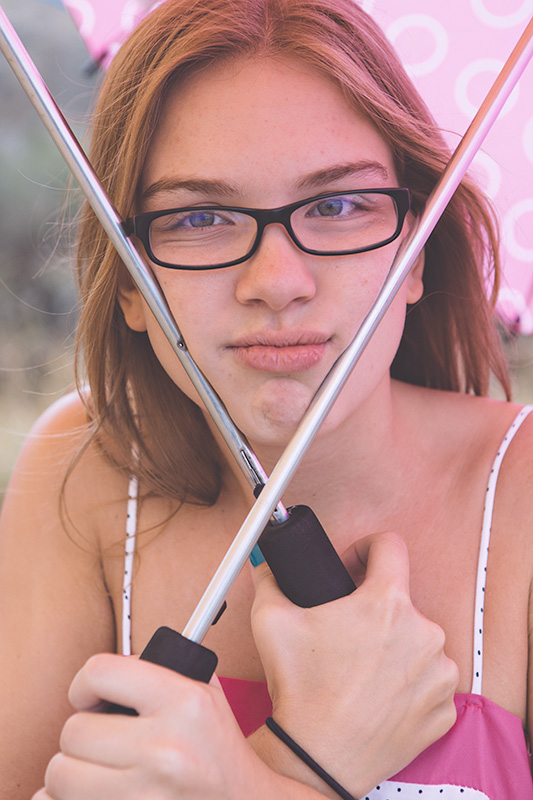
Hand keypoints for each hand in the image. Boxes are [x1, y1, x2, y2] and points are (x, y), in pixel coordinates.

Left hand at [32, 654, 273, 799]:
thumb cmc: (220, 751)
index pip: (101, 673)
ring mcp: (146, 794)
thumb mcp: (207, 694)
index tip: (89, 698)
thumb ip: (161, 670)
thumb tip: (108, 672)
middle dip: (83, 738)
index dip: (84, 684)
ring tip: (100, 771)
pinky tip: (101, 792)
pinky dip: (75, 799)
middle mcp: (165, 748)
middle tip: (103, 743)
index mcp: (184, 702)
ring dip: (74, 773)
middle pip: (74, 732)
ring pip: (62, 776)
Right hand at [250, 532, 458, 796]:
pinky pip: (431, 683)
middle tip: (347, 634)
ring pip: (419, 642)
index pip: (390, 546)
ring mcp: (439, 674)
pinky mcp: (444, 709)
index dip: (367, 548)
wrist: (317, 758)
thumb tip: (268, 567)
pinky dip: (410, 685)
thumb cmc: (299, 689)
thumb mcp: (271, 621)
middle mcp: (424, 633)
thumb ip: (271, 580)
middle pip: (401, 601)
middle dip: (375, 610)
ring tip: (363, 670)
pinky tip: (379, 697)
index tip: (354, 567)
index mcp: (387, 603)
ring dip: (396, 648)